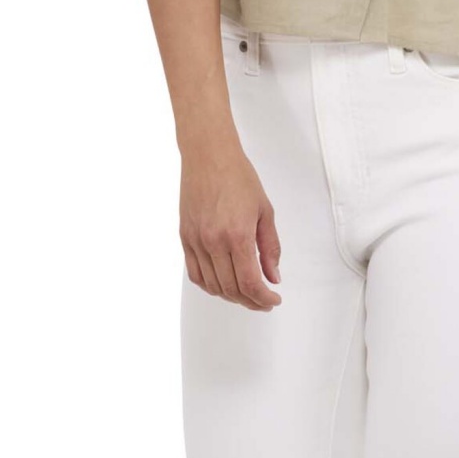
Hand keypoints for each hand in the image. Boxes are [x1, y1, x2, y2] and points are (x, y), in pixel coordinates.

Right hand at [180, 138, 281, 308]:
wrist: (209, 156)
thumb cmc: (239, 177)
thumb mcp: (265, 212)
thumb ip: (270, 248)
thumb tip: (273, 276)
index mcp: (237, 235)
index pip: (250, 282)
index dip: (263, 299)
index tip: (273, 300)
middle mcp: (213, 242)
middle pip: (231, 289)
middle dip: (251, 301)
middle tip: (264, 301)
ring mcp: (196, 241)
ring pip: (213, 285)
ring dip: (231, 296)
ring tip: (246, 294)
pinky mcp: (185, 238)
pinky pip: (195, 274)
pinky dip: (210, 286)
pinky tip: (223, 284)